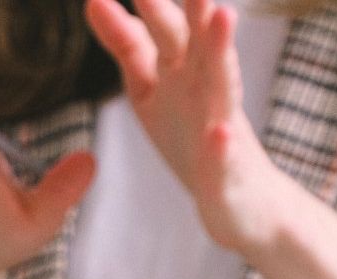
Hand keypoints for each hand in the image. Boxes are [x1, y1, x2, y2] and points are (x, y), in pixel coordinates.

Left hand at [85, 0, 299, 253]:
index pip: (162, 29)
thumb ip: (128, 45)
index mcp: (182, 69)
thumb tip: (94, 1)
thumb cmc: (192, 135)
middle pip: (196, 43)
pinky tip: (220, 135)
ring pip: (223, 83)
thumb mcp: (150, 85)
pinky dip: (221, 147)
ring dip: (222, 50)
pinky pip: (223, 159)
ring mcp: (220, 126)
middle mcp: (205, 88)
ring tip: (223, 14)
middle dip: (191, 7)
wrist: (242, 201)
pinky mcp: (227, 172)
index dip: (149, 4)